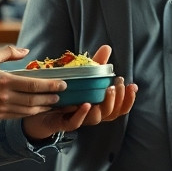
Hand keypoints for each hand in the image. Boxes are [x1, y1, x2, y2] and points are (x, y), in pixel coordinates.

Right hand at [0, 46, 64, 119]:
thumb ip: (9, 52)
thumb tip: (27, 51)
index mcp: (4, 81)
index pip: (33, 85)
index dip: (51, 85)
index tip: (63, 84)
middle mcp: (4, 97)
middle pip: (34, 99)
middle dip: (51, 97)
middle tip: (62, 94)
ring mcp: (2, 109)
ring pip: (29, 110)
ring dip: (44, 107)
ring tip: (54, 102)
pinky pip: (20, 115)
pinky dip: (31, 112)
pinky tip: (38, 108)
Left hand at [22, 44, 137, 138]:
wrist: (39, 109)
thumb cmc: (65, 94)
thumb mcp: (83, 78)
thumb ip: (96, 66)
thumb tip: (107, 47)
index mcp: (98, 106)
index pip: (119, 107)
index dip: (128, 99)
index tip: (132, 85)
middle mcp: (91, 114)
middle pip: (111, 113)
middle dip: (118, 99)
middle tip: (117, 84)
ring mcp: (79, 119)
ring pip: (96, 118)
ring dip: (104, 105)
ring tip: (107, 90)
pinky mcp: (63, 123)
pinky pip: (75, 122)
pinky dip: (82, 114)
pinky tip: (87, 104)